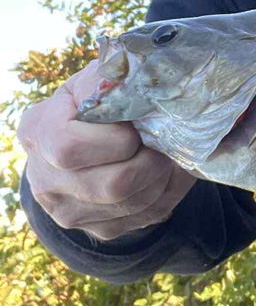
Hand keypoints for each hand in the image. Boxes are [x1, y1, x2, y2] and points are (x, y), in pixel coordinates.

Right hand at [17, 60, 195, 241]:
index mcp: (38, 131)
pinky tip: (164, 170)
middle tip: (165, 141)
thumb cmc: (102, 97)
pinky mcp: (98, 228)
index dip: (115, 138)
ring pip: (134, 203)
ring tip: (168, 152)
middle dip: (151, 160)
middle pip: (111, 185)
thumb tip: (137, 87)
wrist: (99, 133)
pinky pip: (144, 216)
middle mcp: (44, 178)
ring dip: (164, 176)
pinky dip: (166, 191)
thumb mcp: (101, 77)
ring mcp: (68, 210)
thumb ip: (112, 78)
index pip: (70, 147)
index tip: (135, 125)